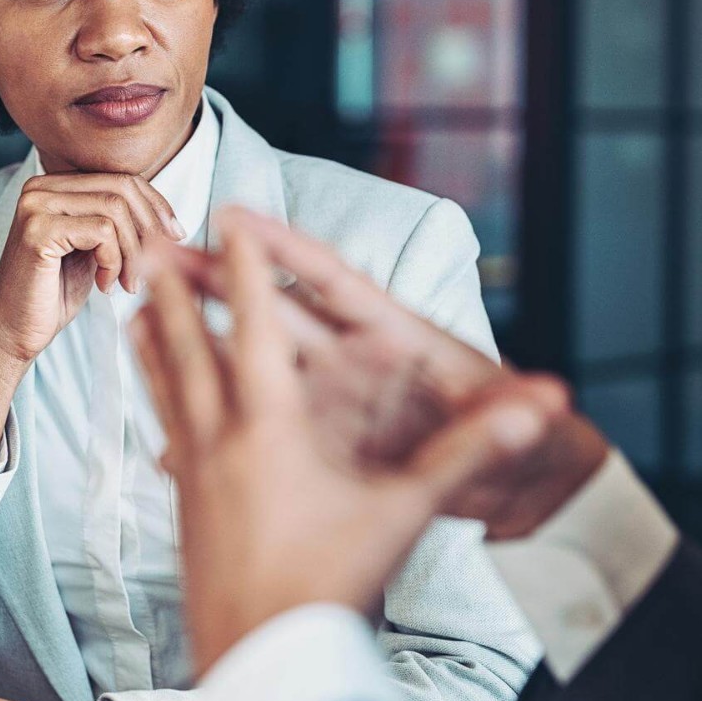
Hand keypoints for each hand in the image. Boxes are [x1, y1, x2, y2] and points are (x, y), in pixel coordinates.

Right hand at [0, 171, 185, 366]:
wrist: (16, 331)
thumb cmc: (57, 293)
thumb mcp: (95, 249)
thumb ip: (118, 223)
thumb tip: (167, 215)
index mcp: (55, 185)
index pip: (121, 178)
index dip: (156, 206)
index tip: (177, 235)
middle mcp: (41, 187)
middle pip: (121, 188)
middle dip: (149, 228)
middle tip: (158, 265)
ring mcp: (36, 205)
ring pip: (115, 210)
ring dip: (133, 252)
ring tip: (128, 283)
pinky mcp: (38, 230)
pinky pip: (101, 232)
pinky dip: (114, 261)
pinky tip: (105, 285)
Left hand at [131, 217, 558, 675]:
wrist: (265, 666)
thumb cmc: (334, 585)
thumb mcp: (404, 514)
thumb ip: (468, 455)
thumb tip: (539, 412)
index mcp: (273, 428)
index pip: (259, 328)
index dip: (246, 269)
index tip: (226, 221)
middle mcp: (221, 440)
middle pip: (189, 347)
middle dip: (173, 291)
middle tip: (148, 245)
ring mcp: (193, 475)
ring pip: (164, 389)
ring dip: (151, 340)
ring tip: (130, 307)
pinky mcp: (183, 508)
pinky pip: (162, 432)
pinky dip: (154, 400)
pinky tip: (150, 403)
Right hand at [166, 208, 611, 539]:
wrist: (521, 483)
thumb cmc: (523, 438)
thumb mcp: (521, 428)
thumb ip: (522, 416)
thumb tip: (557, 400)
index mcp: (400, 341)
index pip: (336, 283)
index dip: (287, 250)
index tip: (235, 217)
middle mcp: (360, 361)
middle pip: (279, 312)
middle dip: (222, 280)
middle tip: (159, 252)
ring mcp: (338, 399)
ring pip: (259, 362)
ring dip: (206, 339)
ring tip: (145, 318)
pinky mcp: (330, 441)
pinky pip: (269, 427)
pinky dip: (225, 429)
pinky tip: (170, 439)